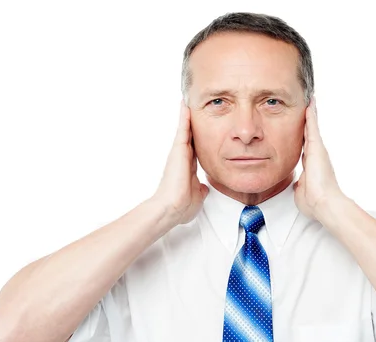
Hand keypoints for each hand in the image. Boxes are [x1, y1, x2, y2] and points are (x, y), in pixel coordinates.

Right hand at [152, 100, 208, 224]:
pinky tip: (185, 104)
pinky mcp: (177, 150)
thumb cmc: (182, 206)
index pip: (195, 149)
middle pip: (190, 136)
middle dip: (192, 124)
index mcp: (188, 167)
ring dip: (186, 116)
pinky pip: (183, 129)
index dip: (199, 139)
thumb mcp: (197, 196)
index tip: (203, 130)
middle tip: (193, 108)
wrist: (171, 208)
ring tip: (187, 100)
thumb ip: (200, 189)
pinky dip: (184, 117)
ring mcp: (178, 153)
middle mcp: (182, 158)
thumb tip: (204, 188)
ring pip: (185, 130)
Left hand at [293, 96, 344, 218]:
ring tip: (310, 100)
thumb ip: (300, 185)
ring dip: (311, 114)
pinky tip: (310, 103)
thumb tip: (298, 185)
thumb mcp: (302, 191)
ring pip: (312, 128)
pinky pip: (313, 127)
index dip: (303, 137)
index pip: (305, 147)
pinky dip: (311, 115)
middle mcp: (316, 155)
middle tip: (308, 107)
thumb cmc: (314, 202)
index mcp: (311, 165)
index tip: (301, 129)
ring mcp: (318, 150)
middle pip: (310, 134)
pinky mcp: (318, 147)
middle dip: (308, 122)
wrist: (323, 203)